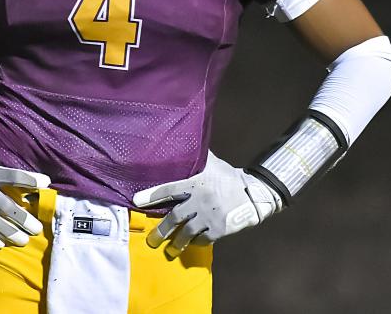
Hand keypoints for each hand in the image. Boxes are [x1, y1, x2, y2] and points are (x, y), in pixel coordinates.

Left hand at [132, 151, 282, 258]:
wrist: (253, 194)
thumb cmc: (229, 177)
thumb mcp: (213, 164)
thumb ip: (199, 159)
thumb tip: (187, 142)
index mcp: (196, 183)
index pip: (169, 190)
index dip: (152, 195)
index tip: (137, 200)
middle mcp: (199, 201)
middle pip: (175, 217)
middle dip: (162, 230)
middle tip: (152, 239)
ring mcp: (209, 217)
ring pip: (187, 232)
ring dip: (176, 242)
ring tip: (169, 248)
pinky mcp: (219, 229)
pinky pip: (203, 239)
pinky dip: (195, 242)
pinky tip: (191, 244)